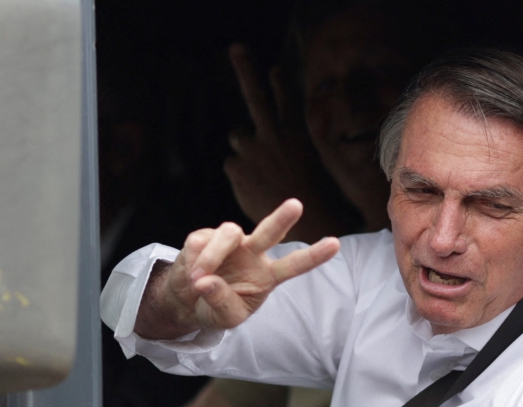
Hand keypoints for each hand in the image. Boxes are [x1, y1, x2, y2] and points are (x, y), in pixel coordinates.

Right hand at [136, 199, 340, 338]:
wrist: (188, 300)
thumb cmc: (217, 307)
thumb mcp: (225, 318)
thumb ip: (221, 302)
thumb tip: (206, 281)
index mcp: (267, 275)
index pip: (294, 264)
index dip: (314, 255)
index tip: (335, 244)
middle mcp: (253, 253)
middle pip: (270, 232)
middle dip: (282, 218)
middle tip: (296, 205)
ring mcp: (231, 242)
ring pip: (229, 233)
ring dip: (213, 256)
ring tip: (199, 280)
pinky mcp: (205, 235)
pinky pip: (201, 242)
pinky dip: (194, 261)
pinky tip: (191, 274)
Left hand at [224, 45, 339, 238]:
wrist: (302, 223)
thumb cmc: (304, 194)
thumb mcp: (303, 162)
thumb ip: (282, 143)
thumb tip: (260, 131)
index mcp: (294, 133)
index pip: (285, 100)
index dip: (278, 83)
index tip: (272, 68)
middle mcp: (273, 135)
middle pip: (255, 96)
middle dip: (245, 70)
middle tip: (235, 47)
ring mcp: (254, 149)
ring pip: (239, 137)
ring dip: (245, 148)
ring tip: (262, 170)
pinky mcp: (238, 165)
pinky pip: (233, 162)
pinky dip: (240, 172)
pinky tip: (254, 184)